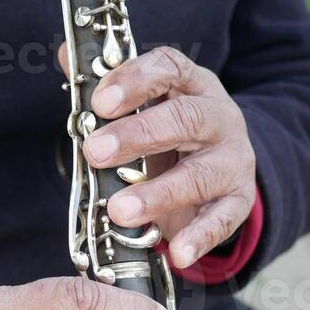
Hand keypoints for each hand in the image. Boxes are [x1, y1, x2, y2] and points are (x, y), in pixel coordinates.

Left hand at [64, 45, 256, 269]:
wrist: (221, 173)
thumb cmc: (169, 138)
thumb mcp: (142, 110)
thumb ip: (106, 86)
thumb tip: (69, 56)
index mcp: (192, 86)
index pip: (170, 68)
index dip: (136, 80)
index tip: (99, 102)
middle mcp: (219, 118)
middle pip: (185, 119)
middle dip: (137, 136)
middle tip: (95, 153)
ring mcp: (233, 160)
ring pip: (199, 174)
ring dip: (157, 194)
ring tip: (119, 211)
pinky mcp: (240, 201)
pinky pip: (222, 220)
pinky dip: (199, 238)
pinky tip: (176, 252)